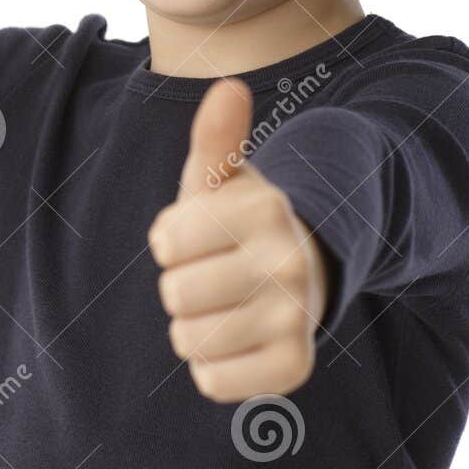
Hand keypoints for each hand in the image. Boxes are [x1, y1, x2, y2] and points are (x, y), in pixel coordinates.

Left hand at [147, 77, 329, 402]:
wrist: (302, 273)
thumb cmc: (240, 224)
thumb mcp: (224, 181)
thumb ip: (217, 138)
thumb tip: (228, 86)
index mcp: (265, 209)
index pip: (166, 243)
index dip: (170, 242)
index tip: (198, 236)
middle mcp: (289, 261)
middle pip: (176, 295)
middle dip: (180, 287)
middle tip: (213, 275)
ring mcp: (297, 317)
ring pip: (191, 340)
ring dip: (193, 328)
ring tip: (224, 307)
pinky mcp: (294, 367)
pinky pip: (212, 381)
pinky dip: (212, 367)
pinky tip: (237, 341)